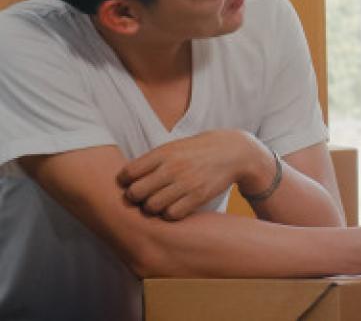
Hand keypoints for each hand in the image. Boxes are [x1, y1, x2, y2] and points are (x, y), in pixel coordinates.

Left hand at [117, 129, 267, 220]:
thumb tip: (125, 181)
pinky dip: (169, 214)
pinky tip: (173, 207)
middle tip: (143, 196)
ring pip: (152, 207)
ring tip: (159, 202)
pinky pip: (172, 214)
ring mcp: (186, 183)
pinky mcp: (199, 196)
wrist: (233, 152)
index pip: (128, 173)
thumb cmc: (197, 151)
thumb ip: (151, 162)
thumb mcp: (173, 148)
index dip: (125, 181)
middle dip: (136, 197)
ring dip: (152, 207)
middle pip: (136, 193)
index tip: (131, 183)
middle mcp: (173, 167)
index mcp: (163, 153)